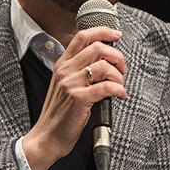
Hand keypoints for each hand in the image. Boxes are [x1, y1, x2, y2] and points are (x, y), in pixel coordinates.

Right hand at [21, 25, 126, 169]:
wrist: (47, 137)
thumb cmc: (58, 115)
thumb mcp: (64, 86)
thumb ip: (79, 71)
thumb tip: (104, 62)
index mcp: (62, 65)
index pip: (82, 37)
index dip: (102, 31)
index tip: (116, 34)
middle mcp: (65, 71)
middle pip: (97, 47)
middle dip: (117, 56)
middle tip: (122, 68)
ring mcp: (71, 84)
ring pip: (104, 66)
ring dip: (119, 76)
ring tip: (120, 86)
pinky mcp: (79, 98)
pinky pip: (107, 87)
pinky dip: (119, 90)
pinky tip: (120, 95)